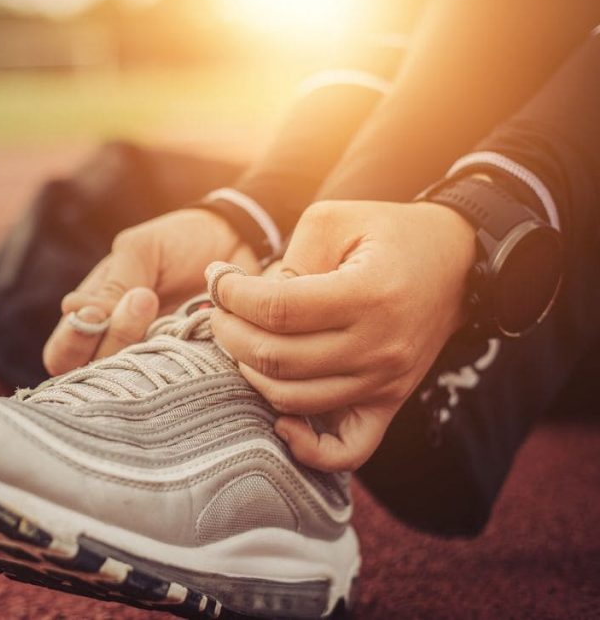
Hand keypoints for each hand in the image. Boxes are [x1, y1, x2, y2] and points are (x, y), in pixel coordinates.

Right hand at [43, 209, 259, 375]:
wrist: (238, 241)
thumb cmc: (178, 242)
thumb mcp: (139, 251)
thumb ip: (112, 284)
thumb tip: (72, 311)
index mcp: (94, 317)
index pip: (62, 353)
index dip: (72, 342)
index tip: (96, 314)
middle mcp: (119, 347)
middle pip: (92, 376)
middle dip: (113, 340)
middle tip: (143, 300)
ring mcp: (155, 361)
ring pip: (133, 383)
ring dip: (145, 348)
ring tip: (163, 306)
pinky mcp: (192, 368)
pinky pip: (179, 382)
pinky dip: (181, 364)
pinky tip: (191, 331)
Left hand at [208, 200, 476, 471]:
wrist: (454, 261)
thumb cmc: (386, 234)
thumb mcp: (335, 220)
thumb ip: (290, 258)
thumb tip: (244, 299)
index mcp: (367, 294)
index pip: (277, 309)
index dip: (233, 296)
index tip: (217, 282)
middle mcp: (379, 346)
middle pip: (276, 358)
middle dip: (229, 333)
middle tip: (219, 312)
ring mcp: (386, 382)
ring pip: (293, 399)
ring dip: (249, 373)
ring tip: (240, 343)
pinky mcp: (389, 403)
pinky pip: (346, 451)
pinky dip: (306, 448)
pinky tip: (279, 420)